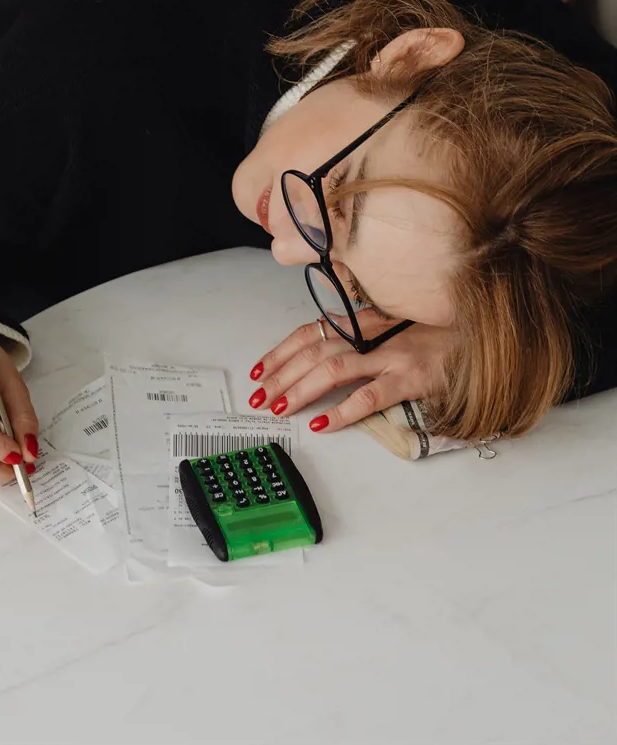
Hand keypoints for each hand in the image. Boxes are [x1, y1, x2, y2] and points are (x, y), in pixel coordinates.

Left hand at [248, 315, 452, 431]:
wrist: (486, 331)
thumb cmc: (445, 331)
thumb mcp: (402, 325)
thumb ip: (371, 335)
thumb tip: (336, 351)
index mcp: (368, 321)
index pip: (312, 331)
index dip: (282, 350)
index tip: (260, 369)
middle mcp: (374, 334)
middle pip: (314, 351)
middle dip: (281, 375)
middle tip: (259, 398)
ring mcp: (392, 354)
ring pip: (332, 370)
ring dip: (300, 390)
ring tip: (279, 409)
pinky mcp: (411, 377)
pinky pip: (369, 396)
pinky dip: (342, 412)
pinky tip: (322, 424)